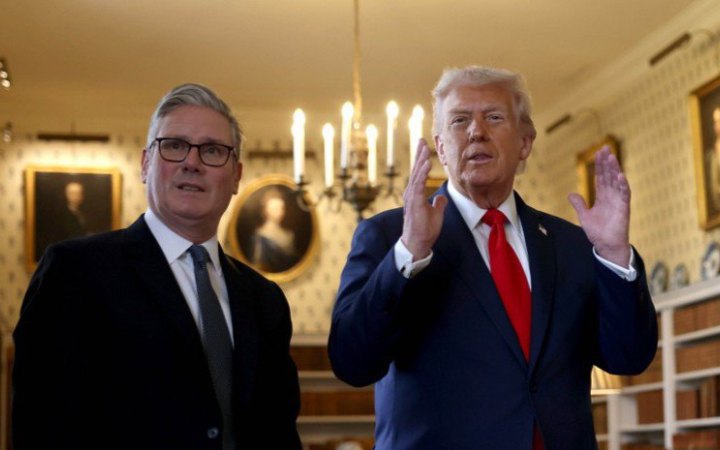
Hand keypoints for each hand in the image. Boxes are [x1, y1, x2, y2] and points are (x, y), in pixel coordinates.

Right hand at [401, 139, 447, 259]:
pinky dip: (422, 173)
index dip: (421, 160)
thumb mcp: (435, 214)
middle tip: (422, 140)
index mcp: (416, 195)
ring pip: (416, 174)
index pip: (419, 174)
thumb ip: (438, 204)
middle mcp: (411, 193)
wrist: (417, 243)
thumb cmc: (424, 231)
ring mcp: (412, 197)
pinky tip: (426, 163)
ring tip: (424, 147)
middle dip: (419, 154)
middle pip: (416, 170)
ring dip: (420, 160)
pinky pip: (419, 184)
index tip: (424, 147)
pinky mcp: (414, 202)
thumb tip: (442, 198)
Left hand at [568, 146, 630, 266]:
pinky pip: (624, 194)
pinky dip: (623, 185)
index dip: (599, 166)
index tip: (598, 153)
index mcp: (603, 197)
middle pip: (609, 176)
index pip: (601, 178)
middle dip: (607, 162)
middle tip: (605, 148)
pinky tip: (621, 176)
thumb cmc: (598, 232)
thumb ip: (579, 204)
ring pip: (617, 181)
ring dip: (615, 169)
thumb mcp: (584, 216)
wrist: (606, 246)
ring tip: (611, 157)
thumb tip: (571, 194)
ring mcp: (618, 201)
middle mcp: (611, 196)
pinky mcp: (624, 208)